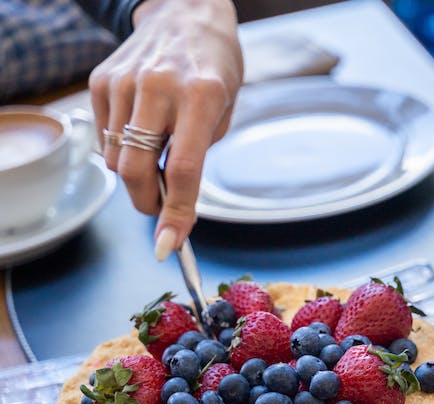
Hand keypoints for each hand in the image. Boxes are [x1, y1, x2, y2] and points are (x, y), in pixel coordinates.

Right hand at [88, 0, 241, 258]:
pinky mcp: (101, 80)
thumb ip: (198, 154)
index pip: (184, 169)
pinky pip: (105, 137)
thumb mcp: (224, 109)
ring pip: (116, 158)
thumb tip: (172, 203)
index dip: (177, 213)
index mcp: (201, 96)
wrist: (186, 14)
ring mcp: (124, 81)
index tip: (172, 244)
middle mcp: (159, 87)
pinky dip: (122, 148)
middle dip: (147, 203)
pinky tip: (143, 127)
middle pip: (136, 170)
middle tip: (160, 211)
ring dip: (136, 173)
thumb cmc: (214, 69)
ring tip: (158, 151)